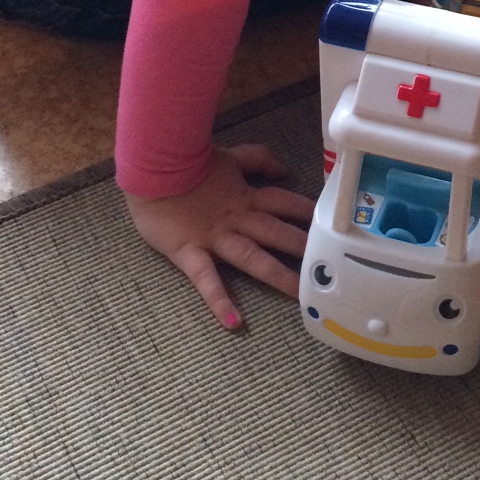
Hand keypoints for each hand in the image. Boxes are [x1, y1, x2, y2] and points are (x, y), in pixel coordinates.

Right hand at [123, 143, 314, 330]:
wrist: (151, 169)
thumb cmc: (188, 163)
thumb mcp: (230, 156)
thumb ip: (257, 159)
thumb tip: (284, 168)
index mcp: (245, 197)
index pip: (283, 203)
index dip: (306, 212)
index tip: (329, 223)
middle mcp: (236, 219)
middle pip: (275, 232)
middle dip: (302, 246)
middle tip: (328, 263)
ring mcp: (215, 238)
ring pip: (252, 258)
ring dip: (276, 275)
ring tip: (298, 295)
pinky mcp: (190, 253)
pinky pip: (206, 280)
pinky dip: (219, 301)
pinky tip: (233, 323)